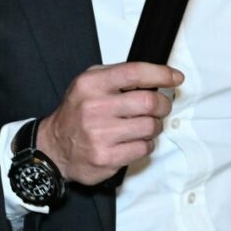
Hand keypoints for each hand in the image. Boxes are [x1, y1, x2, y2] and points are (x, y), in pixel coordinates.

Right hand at [38, 62, 182, 181]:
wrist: (54, 147)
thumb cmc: (77, 114)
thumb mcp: (89, 84)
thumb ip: (118, 76)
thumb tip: (156, 77)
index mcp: (92, 84)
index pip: (134, 73)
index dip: (161, 74)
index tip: (176, 78)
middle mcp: (95, 108)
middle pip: (148, 102)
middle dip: (162, 105)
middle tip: (161, 107)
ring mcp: (100, 134)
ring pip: (150, 127)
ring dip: (154, 127)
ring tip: (144, 126)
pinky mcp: (106, 157)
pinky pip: (143, 148)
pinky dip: (146, 145)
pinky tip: (134, 141)